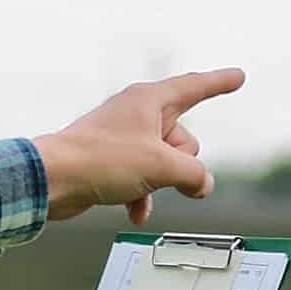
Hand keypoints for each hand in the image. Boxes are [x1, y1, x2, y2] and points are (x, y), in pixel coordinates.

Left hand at [34, 68, 244, 226]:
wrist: (52, 180)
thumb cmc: (101, 161)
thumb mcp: (161, 167)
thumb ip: (194, 175)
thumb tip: (203, 185)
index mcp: (150, 99)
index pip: (195, 87)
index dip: (220, 83)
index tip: (238, 77)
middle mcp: (136, 113)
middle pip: (183, 139)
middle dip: (179, 163)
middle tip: (158, 172)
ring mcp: (122, 138)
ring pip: (163, 162)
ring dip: (159, 183)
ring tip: (140, 190)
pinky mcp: (108, 161)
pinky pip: (141, 177)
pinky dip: (141, 194)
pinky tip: (134, 211)